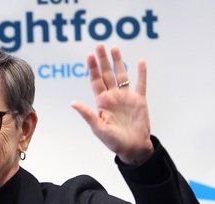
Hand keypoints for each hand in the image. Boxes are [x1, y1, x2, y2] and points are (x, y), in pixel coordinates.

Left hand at [71, 43, 152, 165]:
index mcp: (102, 102)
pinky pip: (141, 84)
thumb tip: (73, 103)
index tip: (89, 56)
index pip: (96, 81)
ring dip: (118, 62)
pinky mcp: (139, 100)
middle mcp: (113, 97)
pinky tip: (140, 61)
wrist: (132, 147)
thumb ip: (87, 114)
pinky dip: (141, 73)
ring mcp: (126, 97)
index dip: (92, 69)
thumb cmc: (113, 141)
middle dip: (103, 60)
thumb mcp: (98, 128)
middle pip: (107, 74)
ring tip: (115, 48)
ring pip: (122, 75)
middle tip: (99, 45)